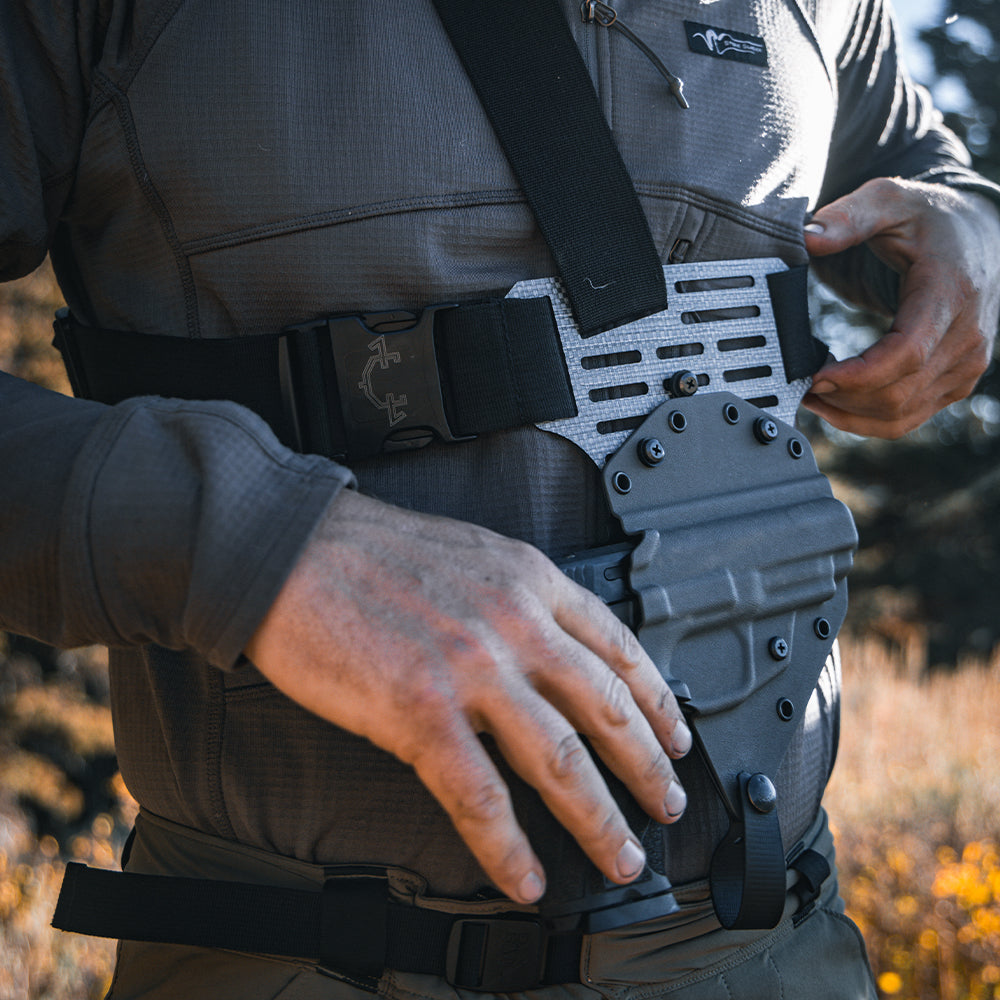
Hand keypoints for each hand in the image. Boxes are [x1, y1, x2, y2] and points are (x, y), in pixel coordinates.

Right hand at [244, 489, 690, 904]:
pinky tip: (524, 876)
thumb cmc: (372, 551)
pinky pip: (480, 796)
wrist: (294, 549)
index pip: (619, 646)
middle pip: (606, 709)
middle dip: (648, 769)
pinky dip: (508, 847)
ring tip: (618, 855)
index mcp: (530, 581)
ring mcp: (471, 669)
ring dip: (598, 818)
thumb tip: (555, 650)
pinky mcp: (419, 711)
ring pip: (560, 759)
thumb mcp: (474, 554)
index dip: (658, 701)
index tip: (675, 737)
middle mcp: (514, 623)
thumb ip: (522, 599)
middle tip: (667, 805)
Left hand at [803, 178, 999, 437]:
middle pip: (898, 394)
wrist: (978, 236)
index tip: (814, 376)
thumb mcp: (889, 200)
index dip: (856, 376)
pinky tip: (834, 404)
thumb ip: (848, 217)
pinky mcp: (956, 382)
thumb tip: (808, 237)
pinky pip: (908, 419)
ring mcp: (966, 365)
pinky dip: (866, 420)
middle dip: (841, 396)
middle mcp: (967, 337)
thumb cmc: (929, 220)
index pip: (906, 354)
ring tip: (810, 394)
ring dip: (848, 413)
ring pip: (901, 415)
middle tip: (799, 383)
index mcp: (950, 293)